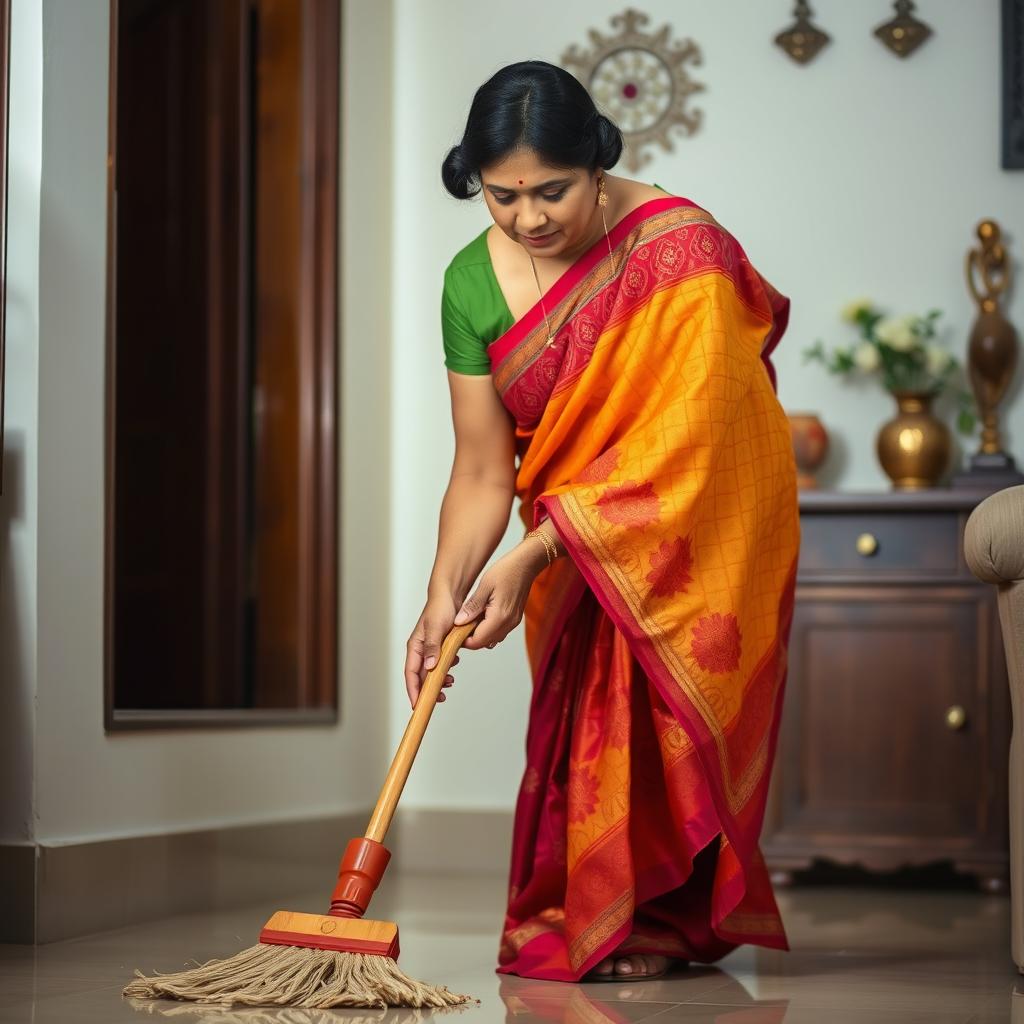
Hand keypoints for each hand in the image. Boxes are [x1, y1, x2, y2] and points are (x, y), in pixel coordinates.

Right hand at [404, 593, 461, 710]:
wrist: (450, 594)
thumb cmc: (440, 608)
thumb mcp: (437, 628)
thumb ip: (433, 647)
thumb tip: (429, 668)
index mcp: (415, 647)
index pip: (411, 674)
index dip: (414, 691)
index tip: (419, 705)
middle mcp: (420, 649)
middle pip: (420, 676)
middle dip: (428, 689)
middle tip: (440, 698)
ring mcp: (430, 648)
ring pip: (431, 671)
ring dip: (439, 679)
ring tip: (450, 682)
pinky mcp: (440, 645)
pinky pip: (440, 662)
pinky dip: (446, 668)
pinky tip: (454, 666)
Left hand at [453, 542, 546, 651]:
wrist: (526, 565)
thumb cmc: (506, 571)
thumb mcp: (484, 586)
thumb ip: (472, 607)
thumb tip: (459, 622)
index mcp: (499, 616)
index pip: (478, 641)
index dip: (464, 639)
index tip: (454, 630)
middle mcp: (508, 623)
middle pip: (485, 643)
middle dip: (471, 637)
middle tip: (460, 624)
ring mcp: (513, 623)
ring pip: (492, 639)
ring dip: (480, 634)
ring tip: (471, 618)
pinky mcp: (514, 620)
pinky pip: (499, 632)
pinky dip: (489, 629)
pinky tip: (482, 615)